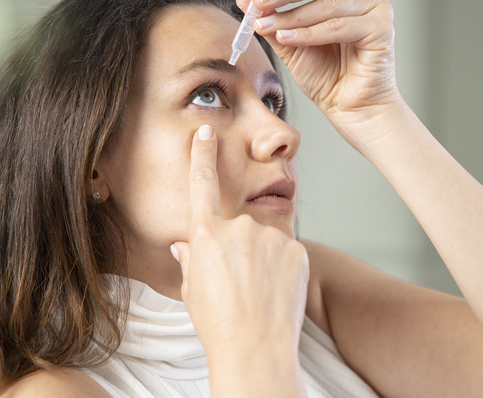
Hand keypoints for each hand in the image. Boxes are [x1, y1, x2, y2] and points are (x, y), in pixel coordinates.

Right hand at [171, 125, 308, 357]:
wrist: (255, 348)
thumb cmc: (218, 324)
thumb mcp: (193, 290)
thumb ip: (192, 259)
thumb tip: (186, 244)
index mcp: (207, 234)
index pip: (203, 184)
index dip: (204, 156)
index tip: (206, 134)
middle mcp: (238, 228)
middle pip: (240, 228)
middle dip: (241, 250)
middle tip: (241, 285)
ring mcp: (270, 237)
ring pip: (266, 240)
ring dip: (264, 260)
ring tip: (259, 293)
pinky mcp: (296, 249)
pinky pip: (287, 252)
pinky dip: (284, 268)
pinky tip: (278, 292)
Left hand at [237, 0, 400, 122]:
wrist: (353, 112)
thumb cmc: (329, 79)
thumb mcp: (291, 45)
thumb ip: (272, 21)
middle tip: (258, 1)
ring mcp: (376, 9)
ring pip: (325, 5)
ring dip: (291, 16)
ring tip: (265, 26)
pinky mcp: (382, 28)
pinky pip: (338, 26)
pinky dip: (309, 33)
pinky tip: (288, 38)